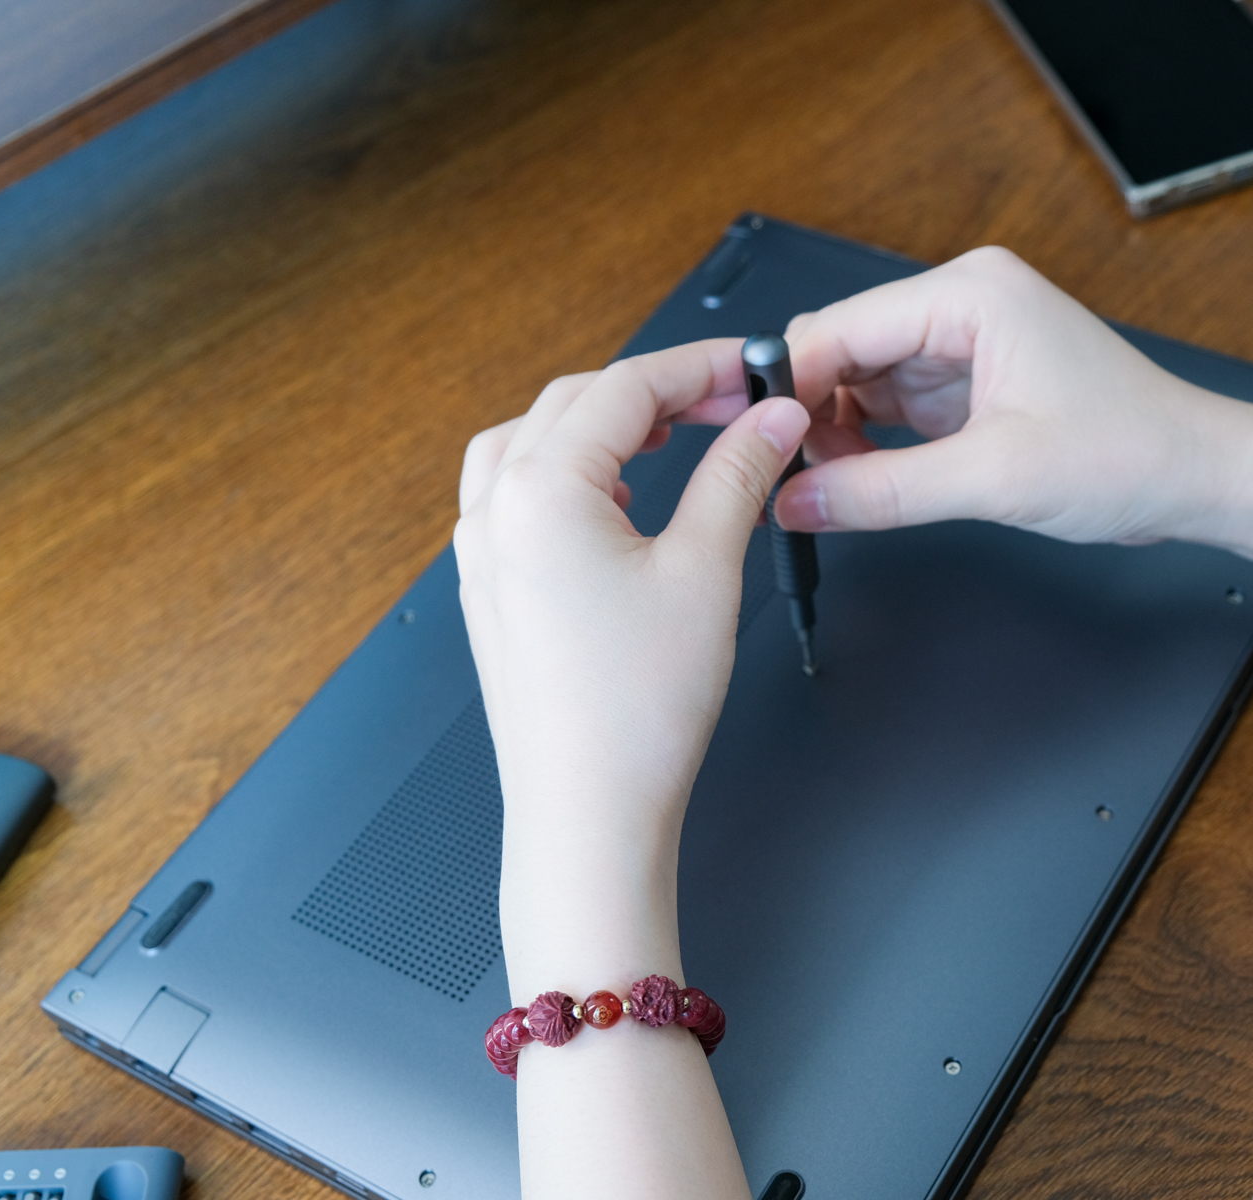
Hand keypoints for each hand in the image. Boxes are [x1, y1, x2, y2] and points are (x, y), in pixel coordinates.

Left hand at [454, 339, 808, 997]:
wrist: (588, 812)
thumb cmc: (635, 712)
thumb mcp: (706, 571)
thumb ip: (738, 475)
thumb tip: (770, 417)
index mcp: (539, 491)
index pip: (625, 388)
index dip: (699, 369)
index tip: (754, 372)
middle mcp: (494, 511)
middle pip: (575, 403)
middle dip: (657, 393)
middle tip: (732, 405)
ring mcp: (482, 552)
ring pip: (533, 442)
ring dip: (602, 426)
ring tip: (668, 440)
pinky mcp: (490, 590)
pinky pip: (516, 494)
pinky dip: (567, 472)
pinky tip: (617, 501)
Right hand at [772, 246, 1238, 544]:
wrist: (1198, 479)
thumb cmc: (1132, 453)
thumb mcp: (993, 479)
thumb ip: (881, 492)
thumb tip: (797, 502)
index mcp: (971, 294)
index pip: (841, 326)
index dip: (788, 384)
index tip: (750, 437)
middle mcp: (963, 305)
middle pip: (841, 349)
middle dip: (808, 412)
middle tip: (785, 474)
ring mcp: (964, 344)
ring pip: (858, 381)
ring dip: (835, 433)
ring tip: (830, 488)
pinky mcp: (967, 385)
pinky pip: (888, 407)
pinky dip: (865, 444)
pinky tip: (859, 481)